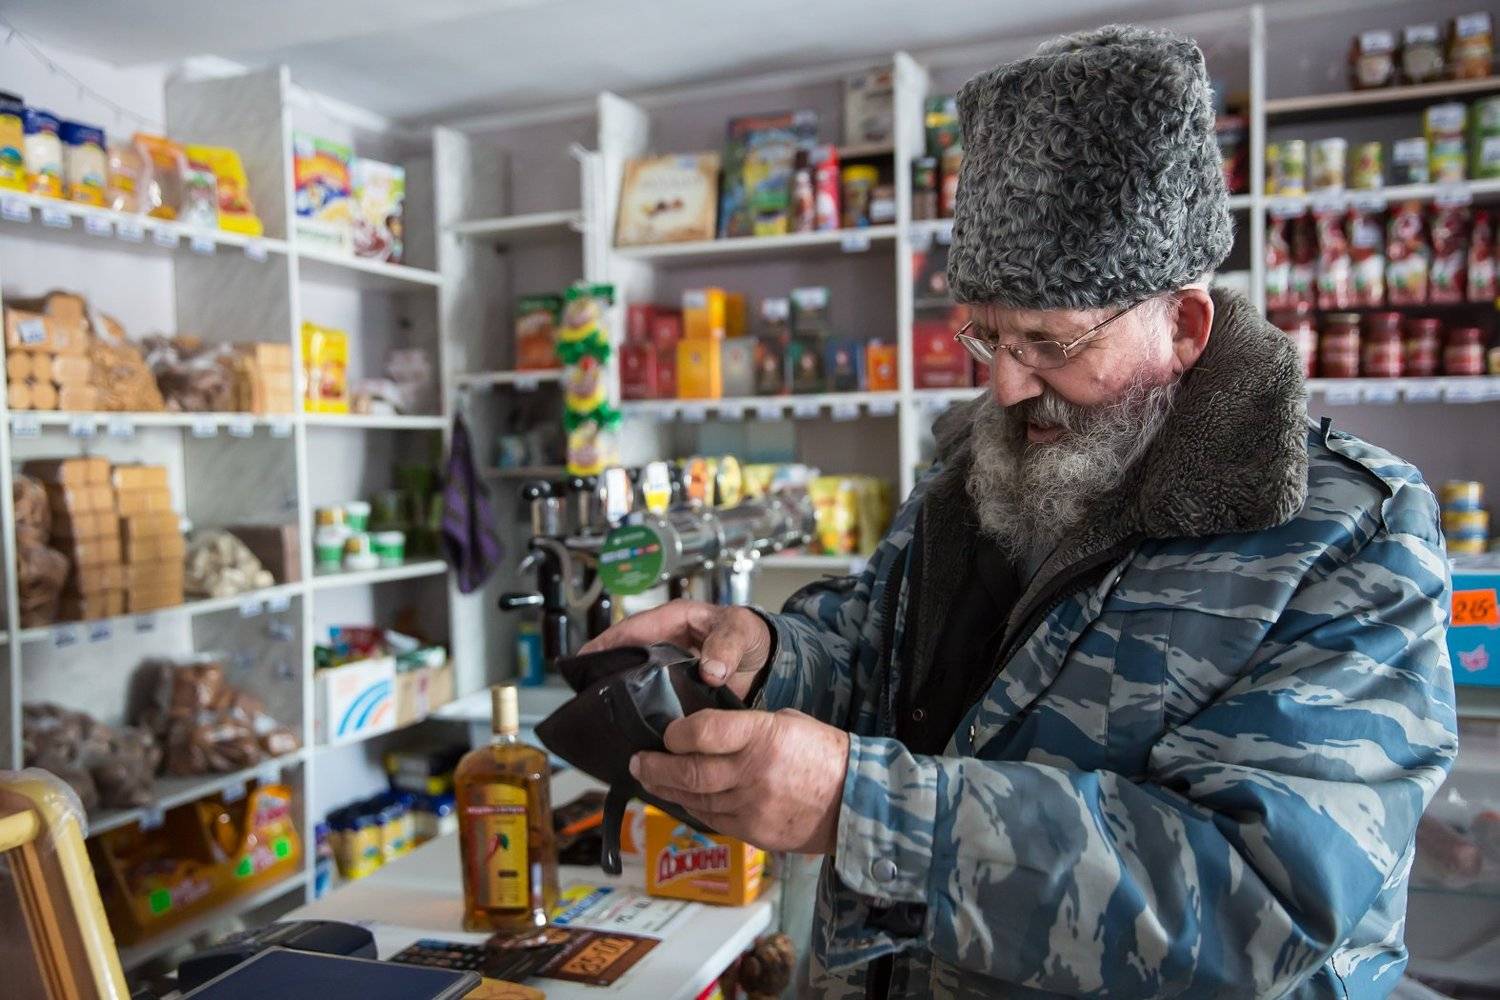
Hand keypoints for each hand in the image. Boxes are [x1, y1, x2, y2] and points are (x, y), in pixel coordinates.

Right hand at [579, 600, 771, 700]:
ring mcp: (670, 669)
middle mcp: (666, 644)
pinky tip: (633, 729)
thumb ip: (727, 646)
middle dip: (604, 671)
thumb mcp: (742, 630)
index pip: (634, 628)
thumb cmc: (753, 636)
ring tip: (600, 715)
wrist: (773, 662)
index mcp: (675, 621)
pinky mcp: (678, 691)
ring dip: (620, 694)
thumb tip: (711, 669)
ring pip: (637, 680)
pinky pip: (655, 700)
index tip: (585, 659)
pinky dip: (644, 712)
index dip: (607, 642)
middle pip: (627, 656)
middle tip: (583, 693)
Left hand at [629, 708, 847, 854]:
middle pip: (689, 771)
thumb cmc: (822, 753)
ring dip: (667, 789)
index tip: (666, 733)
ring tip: (650, 779)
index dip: (676, 733)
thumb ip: (746, 727)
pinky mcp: (754, 833)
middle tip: (637, 761)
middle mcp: (752, 773)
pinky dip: (692, 808)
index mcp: (763, 736)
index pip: (702, 732)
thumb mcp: (787, 722)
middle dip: (655, 766)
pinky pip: (712, 820)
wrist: (856, 801)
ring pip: (695, 799)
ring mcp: (752, 807)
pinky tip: (681, 799)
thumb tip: (705, 731)